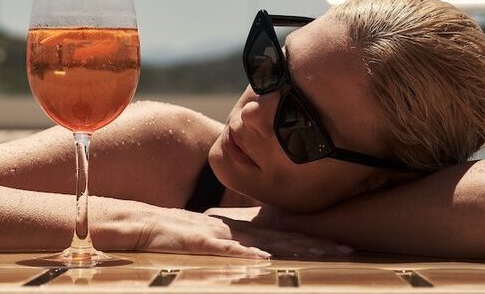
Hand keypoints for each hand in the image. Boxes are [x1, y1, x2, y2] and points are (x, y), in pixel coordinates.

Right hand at [134, 206, 352, 258]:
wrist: (136, 223)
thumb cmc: (169, 235)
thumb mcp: (205, 241)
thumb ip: (229, 246)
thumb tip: (255, 257)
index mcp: (236, 230)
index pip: (279, 235)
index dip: (309, 240)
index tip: (338, 246)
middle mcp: (233, 230)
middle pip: (280, 237)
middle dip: (315, 244)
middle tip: (348, 249)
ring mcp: (217, 235)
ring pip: (262, 242)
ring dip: (293, 248)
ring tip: (322, 254)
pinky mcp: (198, 242)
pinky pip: (226, 250)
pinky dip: (247, 254)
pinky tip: (266, 261)